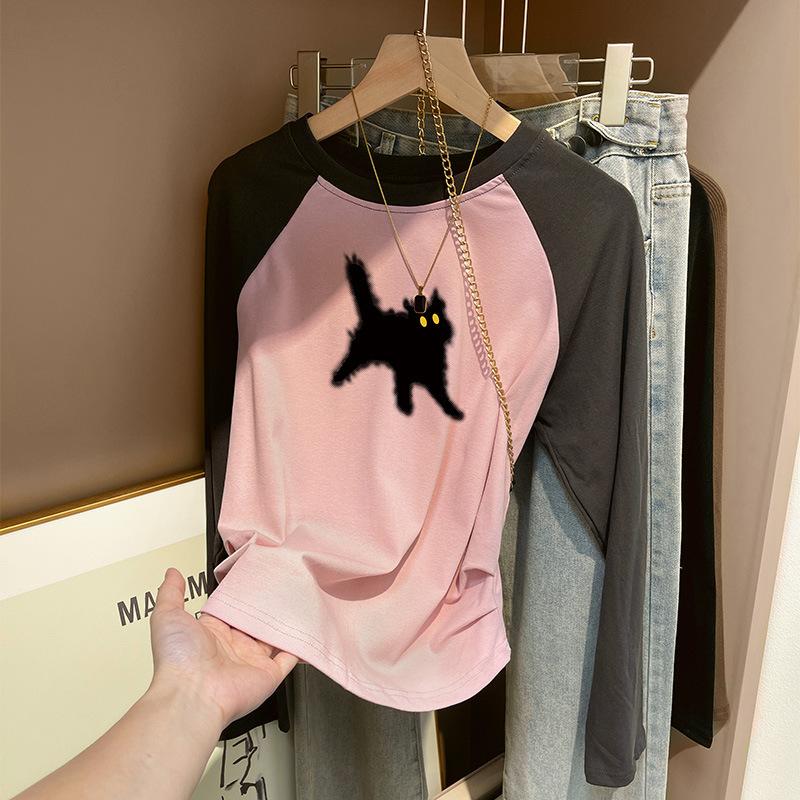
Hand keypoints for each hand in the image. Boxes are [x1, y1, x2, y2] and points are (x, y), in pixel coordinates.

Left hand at [149, 567, 297, 731]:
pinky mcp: (269, 674)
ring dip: (284, 624)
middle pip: (255, 624)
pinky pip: (290, 658)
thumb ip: (172, 593)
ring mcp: (252, 661)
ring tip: (298, 602)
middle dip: (266, 608)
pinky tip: (307, 630)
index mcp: (212, 633)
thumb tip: (172, 573)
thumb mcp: (168, 616)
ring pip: (273, 639)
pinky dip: (300, 646)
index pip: (231, 611)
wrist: (192, 695)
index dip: (240, 596)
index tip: (253, 578)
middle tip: (280, 586)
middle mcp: (233, 647)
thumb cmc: (177, 659)